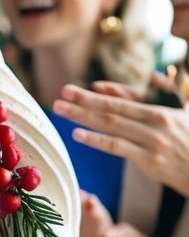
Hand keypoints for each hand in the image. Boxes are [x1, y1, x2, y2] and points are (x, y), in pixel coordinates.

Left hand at [53, 83, 188, 195]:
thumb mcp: (185, 109)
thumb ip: (165, 91)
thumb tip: (150, 74)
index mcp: (160, 110)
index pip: (123, 99)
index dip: (99, 93)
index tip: (78, 89)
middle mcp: (154, 123)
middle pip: (112, 110)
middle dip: (83, 101)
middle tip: (60, 94)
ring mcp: (150, 142)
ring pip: (111, 126)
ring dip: (82, 117)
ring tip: (61, 110)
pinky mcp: (149, 161)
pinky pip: (117, 147)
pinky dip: (96, 140)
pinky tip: (77, 134)